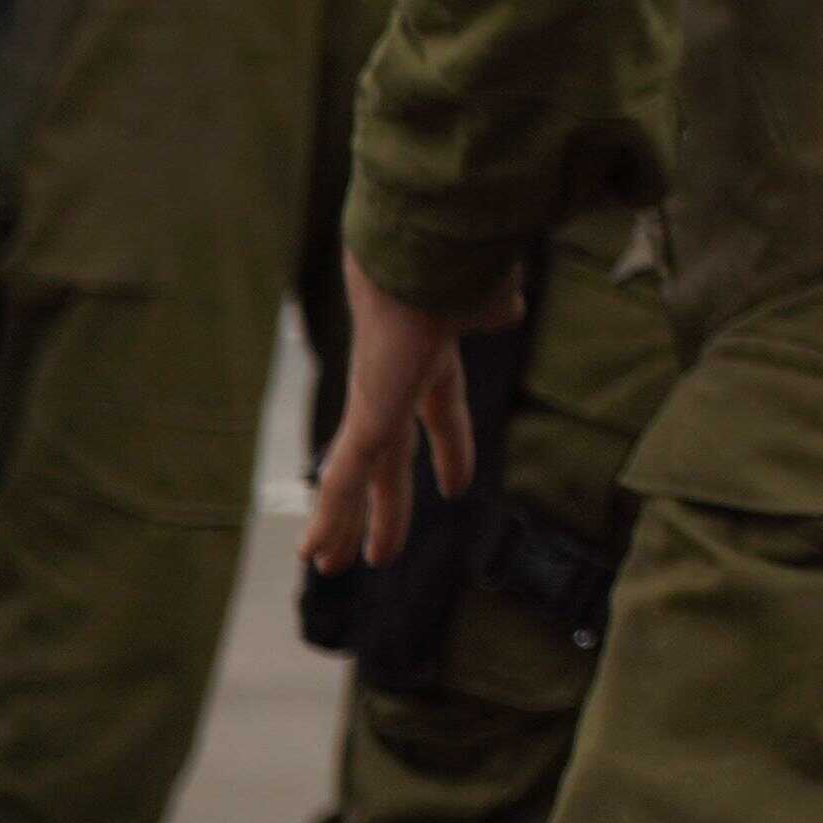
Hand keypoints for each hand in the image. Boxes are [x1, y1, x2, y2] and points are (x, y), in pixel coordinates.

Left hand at [300, 246, 522, 574]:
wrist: (424, 255)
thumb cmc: (459, 264)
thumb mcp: (485, 294)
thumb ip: (492, 305)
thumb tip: (508, 306)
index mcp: (431, 358)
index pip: (440, 414)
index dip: (450, 450)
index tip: (457, 487)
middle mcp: (395, 385)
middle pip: (389, 459)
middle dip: (385, 503)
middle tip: (377, 548)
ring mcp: (375, 403)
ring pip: (355, 478)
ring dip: (344, 523)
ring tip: (328, 567)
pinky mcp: (367, 419)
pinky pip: (345, 480)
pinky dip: (331, 517)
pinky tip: (314, 552)